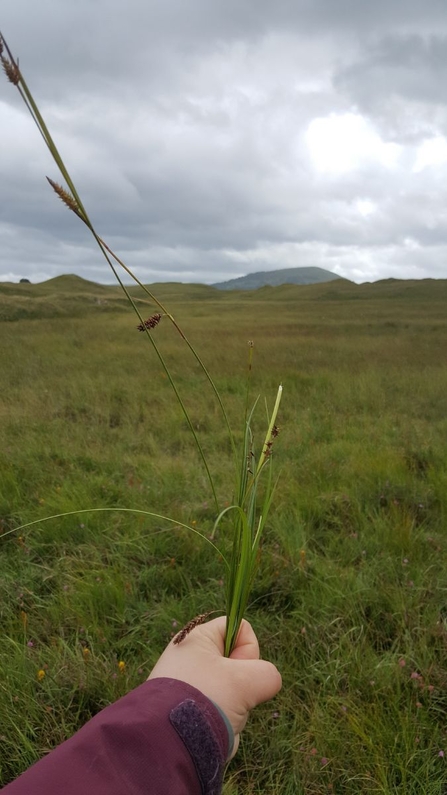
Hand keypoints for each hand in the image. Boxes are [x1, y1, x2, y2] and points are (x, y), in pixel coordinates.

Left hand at [148, 616, 281, 757]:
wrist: (169, 742)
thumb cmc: (206, 699)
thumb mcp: (245, 681)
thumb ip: (267, 674)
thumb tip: (267, 682)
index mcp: (197, 639)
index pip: (238, 629)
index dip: (248, 649)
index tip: (237, 668)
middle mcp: (189, 659)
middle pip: (237, 665)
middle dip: (242, 685)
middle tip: (228, 696)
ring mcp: (188, 687)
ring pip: (232, 692)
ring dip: (235, 708)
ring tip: (218, 718)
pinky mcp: (188, 712)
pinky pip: (220, 712)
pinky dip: (222, 723)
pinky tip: (212, 732)